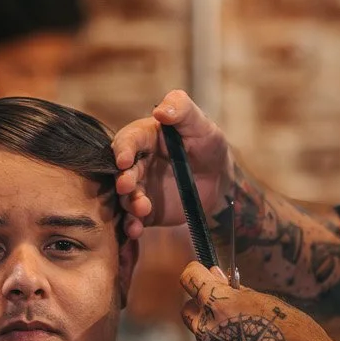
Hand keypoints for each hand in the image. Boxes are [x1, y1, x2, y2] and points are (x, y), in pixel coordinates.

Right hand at [112, 91, 231, 240]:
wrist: (218, 179)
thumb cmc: (207, 144)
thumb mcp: (200, 124)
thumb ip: (182, 110)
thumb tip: (161, 110)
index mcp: (144, 137)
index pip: (128, 140)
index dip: (123, 149)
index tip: (124, 159)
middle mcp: (136, 163)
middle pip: (121, 171)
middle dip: (122, 179)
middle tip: (127, 186)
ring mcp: (139, 188)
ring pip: (125, 197)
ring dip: (129, 204)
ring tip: (142, 209)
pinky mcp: (144, 210)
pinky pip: (133, 219)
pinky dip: (131, 225)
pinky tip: (136, 230)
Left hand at [180, 265, 339, 340]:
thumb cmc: (297, 335)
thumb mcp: (267, 302)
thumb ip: (235, 291)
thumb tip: (215, 277)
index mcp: (221, 305)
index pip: (189, 278)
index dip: (195, 274)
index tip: (201, 276)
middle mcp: (208, 332)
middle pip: (188, 311)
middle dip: (202, 308)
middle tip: (227, 314)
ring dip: (219, 340)